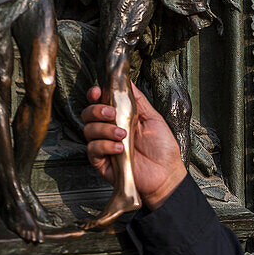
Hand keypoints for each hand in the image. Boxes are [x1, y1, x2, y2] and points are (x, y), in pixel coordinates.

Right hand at [82, 84, 185, 210]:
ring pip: (88, 130)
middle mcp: (108, 130)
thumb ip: (138, 99)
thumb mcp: (152, 117)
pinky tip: (119, 148)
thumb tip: (128, 80)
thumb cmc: (161, 147)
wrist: (166, 174)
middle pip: (87, 114)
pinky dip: (105, 146)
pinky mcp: (102, 164)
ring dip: (104, 129)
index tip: (97, 91)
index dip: (94, 95)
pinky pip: (93, 150)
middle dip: (96, 110)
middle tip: (111, 113)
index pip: (98, 102)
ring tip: (122, 134)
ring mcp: (104, 147)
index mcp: (118, 117)